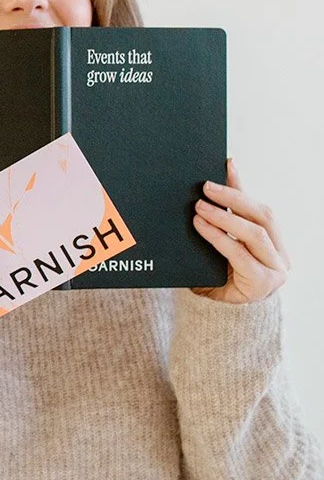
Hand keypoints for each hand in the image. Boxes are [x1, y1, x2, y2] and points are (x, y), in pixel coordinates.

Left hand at [192, 159, 288, 304]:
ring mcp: (275, 268)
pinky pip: (240, 253)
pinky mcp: (262, 282)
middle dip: (234, 198)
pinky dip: (220, 236)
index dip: (241, 184)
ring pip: (255, 232)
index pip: (256, 205)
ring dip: (226, 216)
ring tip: (200, 207)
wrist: (222, 317)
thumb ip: (221, 222)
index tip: (226, 162)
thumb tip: (207, 191)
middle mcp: (280, 253)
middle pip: (262, 215)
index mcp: (273, 241)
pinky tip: (202, 226)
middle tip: (206, 187)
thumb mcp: (222, 247)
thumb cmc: (221, 277)